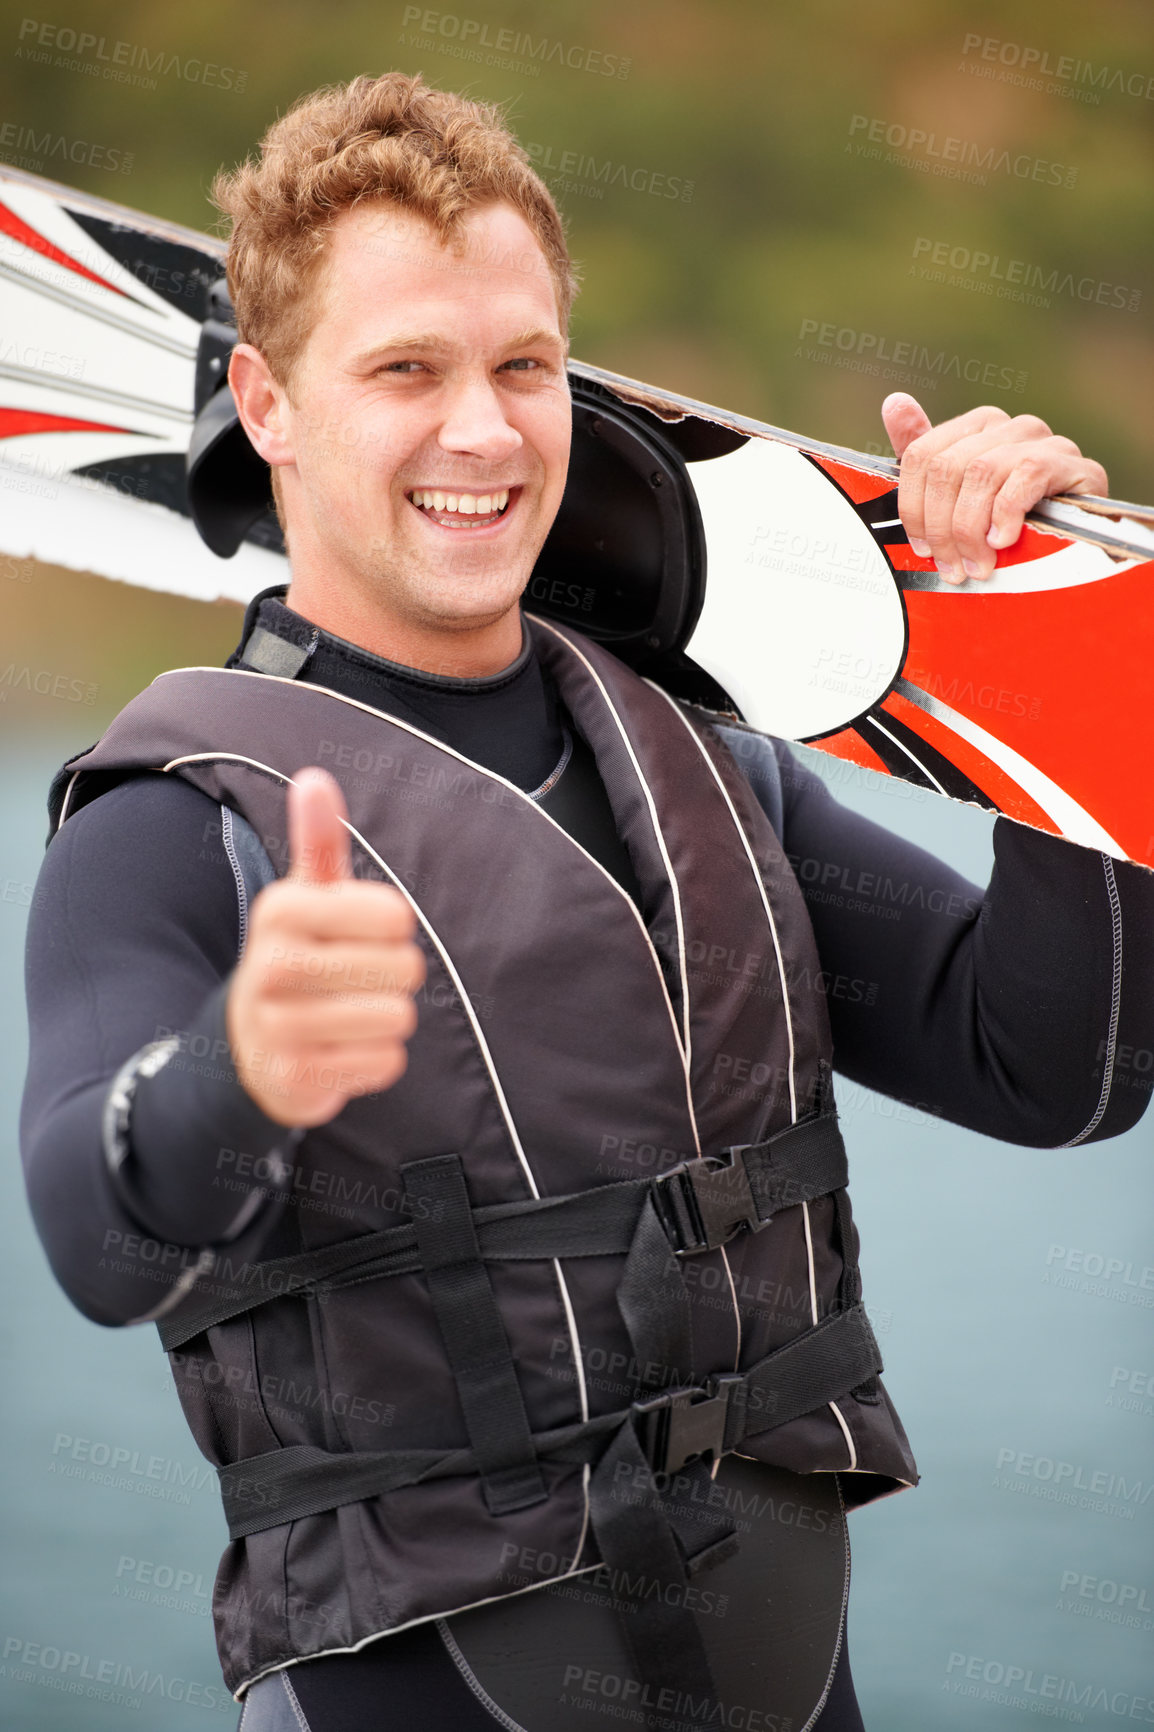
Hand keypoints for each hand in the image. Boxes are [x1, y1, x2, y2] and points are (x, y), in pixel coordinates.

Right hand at [226, 767, 425, 1126]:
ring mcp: (280, 1026)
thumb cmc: (298, 957)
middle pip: (404, 968)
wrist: (248, 1047)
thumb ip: (317, 843)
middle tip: (356, 980)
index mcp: (281, 910)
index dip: (393, 929)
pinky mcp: (296, 1077)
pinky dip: (376, 1059)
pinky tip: (342, 1050)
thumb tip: (315, 777)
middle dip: (394, 977)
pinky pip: (385, 1063)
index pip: (395, 915)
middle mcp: (273, 965)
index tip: (359, 935)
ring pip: (396, 1017)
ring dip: (387, 1020)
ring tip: (349, 1015)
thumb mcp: (304, 899)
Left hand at [881, 393, 1108, 582]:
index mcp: (975, 427)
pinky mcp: (1070, 462)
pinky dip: (1006, 514)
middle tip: (951, 567)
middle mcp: (1007, 425)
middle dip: (942, 527)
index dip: (914, 508)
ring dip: (970, 529)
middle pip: (947, 467)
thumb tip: (894, 402)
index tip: (923, 549)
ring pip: (981, 472)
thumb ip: (924, 457)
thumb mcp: (960, 498)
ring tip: (976, 566)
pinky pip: (1025, 477)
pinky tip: (1003, 542)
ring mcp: (1042, 439)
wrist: (1081, 541)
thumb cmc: (1014, 523)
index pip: (921, 455)